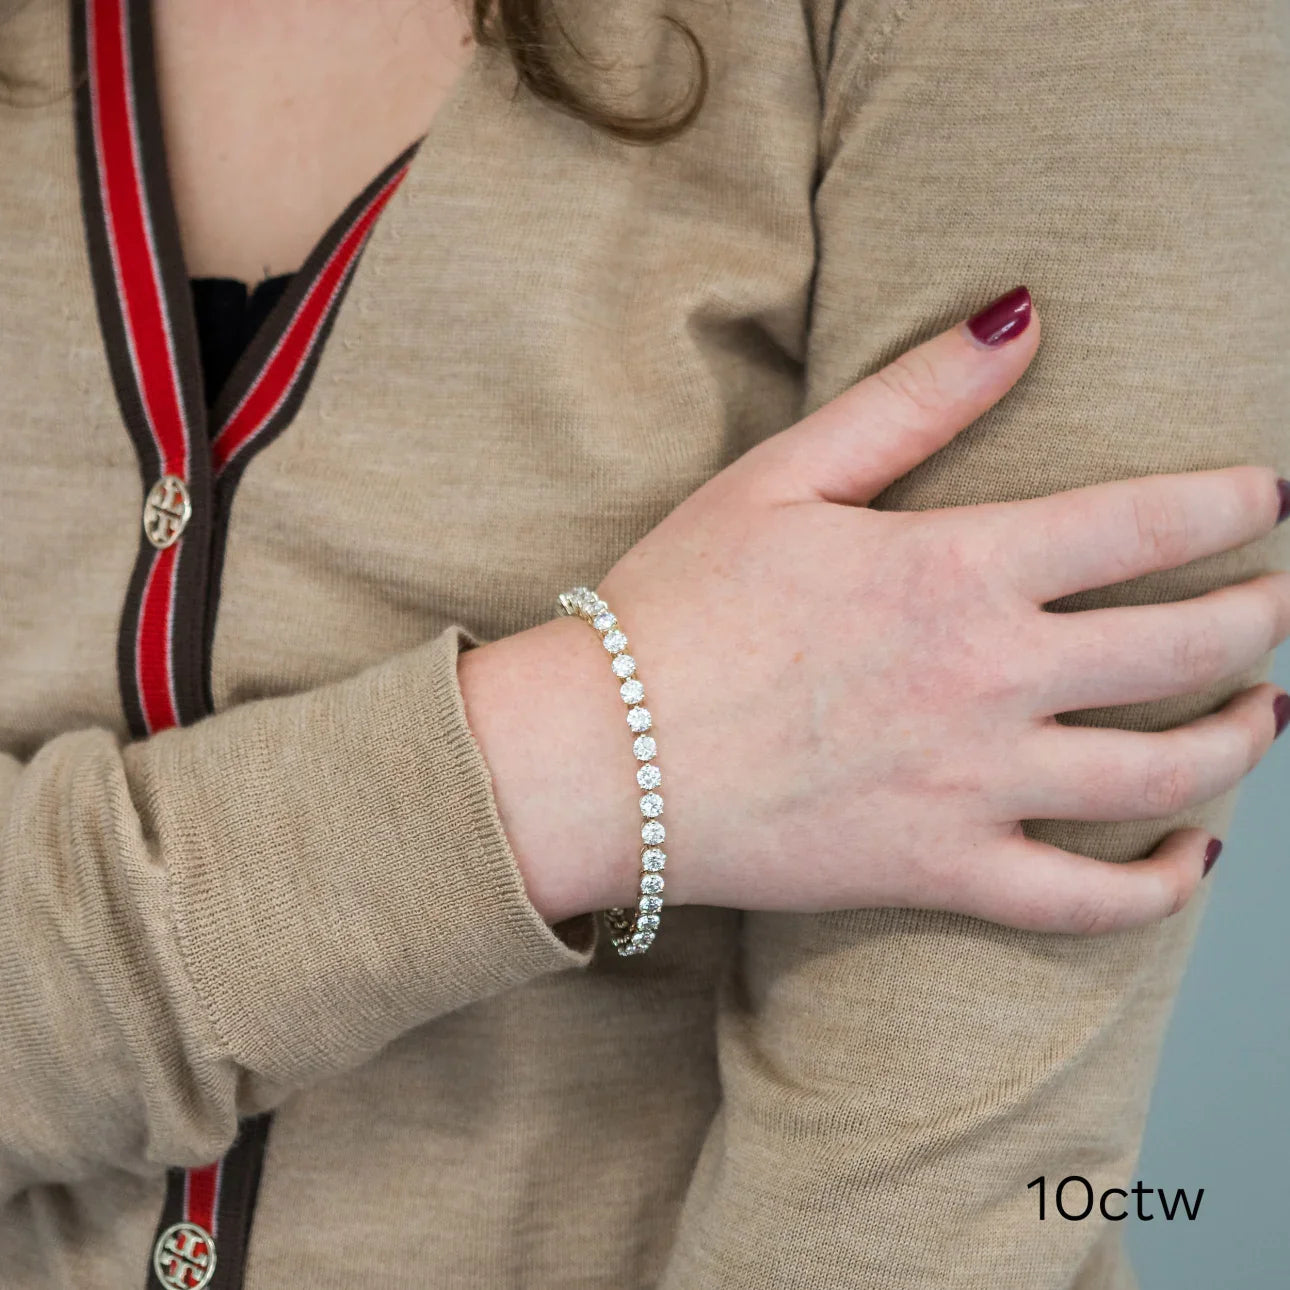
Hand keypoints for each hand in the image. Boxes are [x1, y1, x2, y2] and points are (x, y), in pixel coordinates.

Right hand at [596, 286, 1289, 933]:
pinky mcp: (943, 871)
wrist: (603, 757)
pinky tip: (1194, 854)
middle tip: (1285, 594)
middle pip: (1188, 644)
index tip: (1273, 495)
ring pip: (1169, 770)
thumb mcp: (784, 478)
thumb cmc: (677, 609)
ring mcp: (978, 785)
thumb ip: (914, 398)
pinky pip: (1090, 901)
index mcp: (959, 568)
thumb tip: (1021, 317)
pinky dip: (1164, 885)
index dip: (1235, 502)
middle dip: (1265, 611)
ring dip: (1245, 733)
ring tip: (1270, 707)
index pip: (1149, 522)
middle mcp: (994, 677)